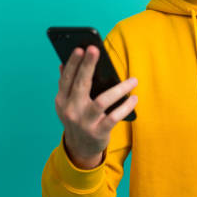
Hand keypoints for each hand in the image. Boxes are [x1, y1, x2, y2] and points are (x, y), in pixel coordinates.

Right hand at [56, 45, 137, 168]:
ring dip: (120, 89)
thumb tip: (63, 63)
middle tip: (95, 49)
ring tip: (133, 80)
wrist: (80, 148)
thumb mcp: (67, 104)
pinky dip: (126, 107)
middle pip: (81, 85)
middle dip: (87, 66)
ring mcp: (85, 122)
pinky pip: (114, 117)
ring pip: (102, 101)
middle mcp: (71, 110)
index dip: (73, 63)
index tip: (80, 48)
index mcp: (62, 101)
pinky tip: (134, 98)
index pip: (67, 79)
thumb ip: (67, 85)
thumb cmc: (78, 117)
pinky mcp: (98, 132)